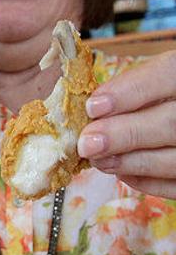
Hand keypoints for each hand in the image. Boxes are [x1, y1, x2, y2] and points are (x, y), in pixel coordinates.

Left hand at [78, 50, 175, 198]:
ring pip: (174, 160)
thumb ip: (131, 87)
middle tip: (86, 143)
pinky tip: (122, 172)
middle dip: (122, 135)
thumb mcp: (155, 78)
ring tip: (97, 159)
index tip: (93, 106)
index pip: (167, 73)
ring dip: (129, 162)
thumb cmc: (164, 95)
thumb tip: (91, 109)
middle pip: (171, 123)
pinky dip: (147, 181)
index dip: (129, 92)